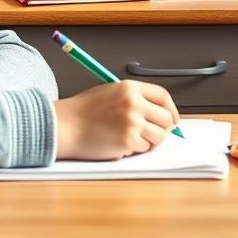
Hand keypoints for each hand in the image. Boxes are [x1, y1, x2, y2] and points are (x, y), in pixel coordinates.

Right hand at [53, 80, 180, 159]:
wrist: (65, 126)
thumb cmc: (83, 112)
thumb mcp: (111, 92)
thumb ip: (135, 99)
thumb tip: (159, 113)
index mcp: (130, 88)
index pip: (163, 96)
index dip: (171, 110)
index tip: (173, 119)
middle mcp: (133, 103)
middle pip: (166, 118)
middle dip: (163, 129)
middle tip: (153, 133)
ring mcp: (132, 122)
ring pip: (159, 136)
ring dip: (150, 141)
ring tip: (133, 139)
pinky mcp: (127, 141)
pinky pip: (144, 148)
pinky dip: (135, 149)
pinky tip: (120, 144)